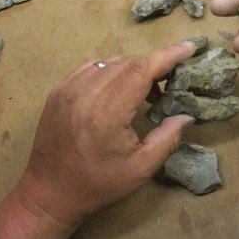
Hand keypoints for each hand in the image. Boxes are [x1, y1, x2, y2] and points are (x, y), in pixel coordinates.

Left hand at [14, 42, 197, 229]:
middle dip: (154, 64)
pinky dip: (111, 71)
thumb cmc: (97, 184)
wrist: (49, 191)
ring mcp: (67, 88)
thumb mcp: (140, 169)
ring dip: (133, 68)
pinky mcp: (58, 89)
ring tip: (147, 90)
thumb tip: (186, 114)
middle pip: (128, 62)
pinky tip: (119, 89)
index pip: (141, 70)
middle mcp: (84, 93)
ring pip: (109, 62)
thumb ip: (167, 138)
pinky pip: (92, 67)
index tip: (189, 47)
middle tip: (172, 80)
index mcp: (105, 113)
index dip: (167, 55)